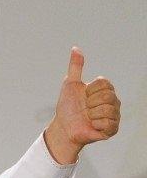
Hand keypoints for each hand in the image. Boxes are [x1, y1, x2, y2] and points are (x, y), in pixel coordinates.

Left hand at [45, 47, 120, 163]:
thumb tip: (75, 48)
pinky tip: (92, 126)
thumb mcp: (70, 84)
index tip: (83, 96)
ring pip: (107, 109)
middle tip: (84, 108)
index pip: (103, 83)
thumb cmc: (68, 107)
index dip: (89, 90)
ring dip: (91, 114)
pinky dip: (96, 124)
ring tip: (87, 117)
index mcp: (105, 89)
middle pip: (107, 95)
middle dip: (89, 103)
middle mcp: (113, 101)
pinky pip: (108, 123)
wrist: (63, 127)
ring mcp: (114, 115)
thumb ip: (75, 67)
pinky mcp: (112, 129)